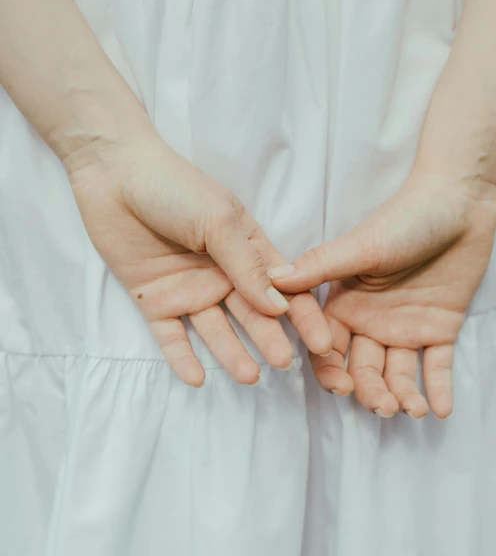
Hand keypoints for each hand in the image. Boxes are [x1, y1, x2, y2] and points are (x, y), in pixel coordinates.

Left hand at [66, 131, 331, 385]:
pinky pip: (172, 337)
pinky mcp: (155, 302)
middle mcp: (221, 275)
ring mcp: (188, 290)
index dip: (302, 314)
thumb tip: (280, 307)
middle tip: (284, 363)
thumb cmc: (175, 188)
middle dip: (270, 338)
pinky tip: (198, 379)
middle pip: (252, 314)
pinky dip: (183, 358)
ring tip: (249, 377)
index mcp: (246, 249)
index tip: (321, 341)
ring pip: (215, 330)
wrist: (114, 177)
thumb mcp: (219, 221)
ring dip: (231, 353)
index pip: (282, 287)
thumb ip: (247, 265)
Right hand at [271, 172, 495, 417]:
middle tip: (383, 407)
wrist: (458, 203)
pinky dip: (438, 389)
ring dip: (401, 396)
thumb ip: (319, 267)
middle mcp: (370, 321)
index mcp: (344, 303)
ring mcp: (405, 327)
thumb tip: (271, 280)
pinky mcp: (440, 329)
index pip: (327, 347)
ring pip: (397, 373)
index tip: (341, 386)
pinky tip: (439, 410)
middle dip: (369, 391)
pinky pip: (437, 366)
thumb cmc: (404, 219)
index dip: (331, 369)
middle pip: (362, 368)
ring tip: (410, 410)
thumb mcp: (361, 246)